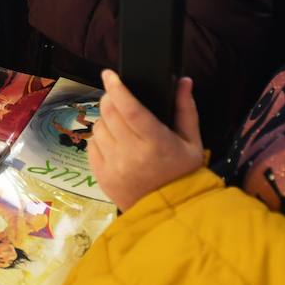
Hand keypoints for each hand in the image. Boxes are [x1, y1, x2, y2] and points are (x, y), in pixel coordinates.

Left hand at [88, 70, 203, 211]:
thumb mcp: (192, 142)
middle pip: (109, 113)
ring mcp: (114, 166)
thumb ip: (186, 109)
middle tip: (117, 98)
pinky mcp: (101, 176)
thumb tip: (184, 80)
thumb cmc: (183, 173)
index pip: (130, 108)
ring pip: (98, 127)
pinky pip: (91, 145)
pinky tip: (113, 142)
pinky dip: (99, 138)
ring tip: (119, 125)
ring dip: (105, 119)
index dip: (117, 88)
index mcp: (156, 142)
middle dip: (110, 99)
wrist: (168, 211)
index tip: (109, 74)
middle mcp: (132, 153)